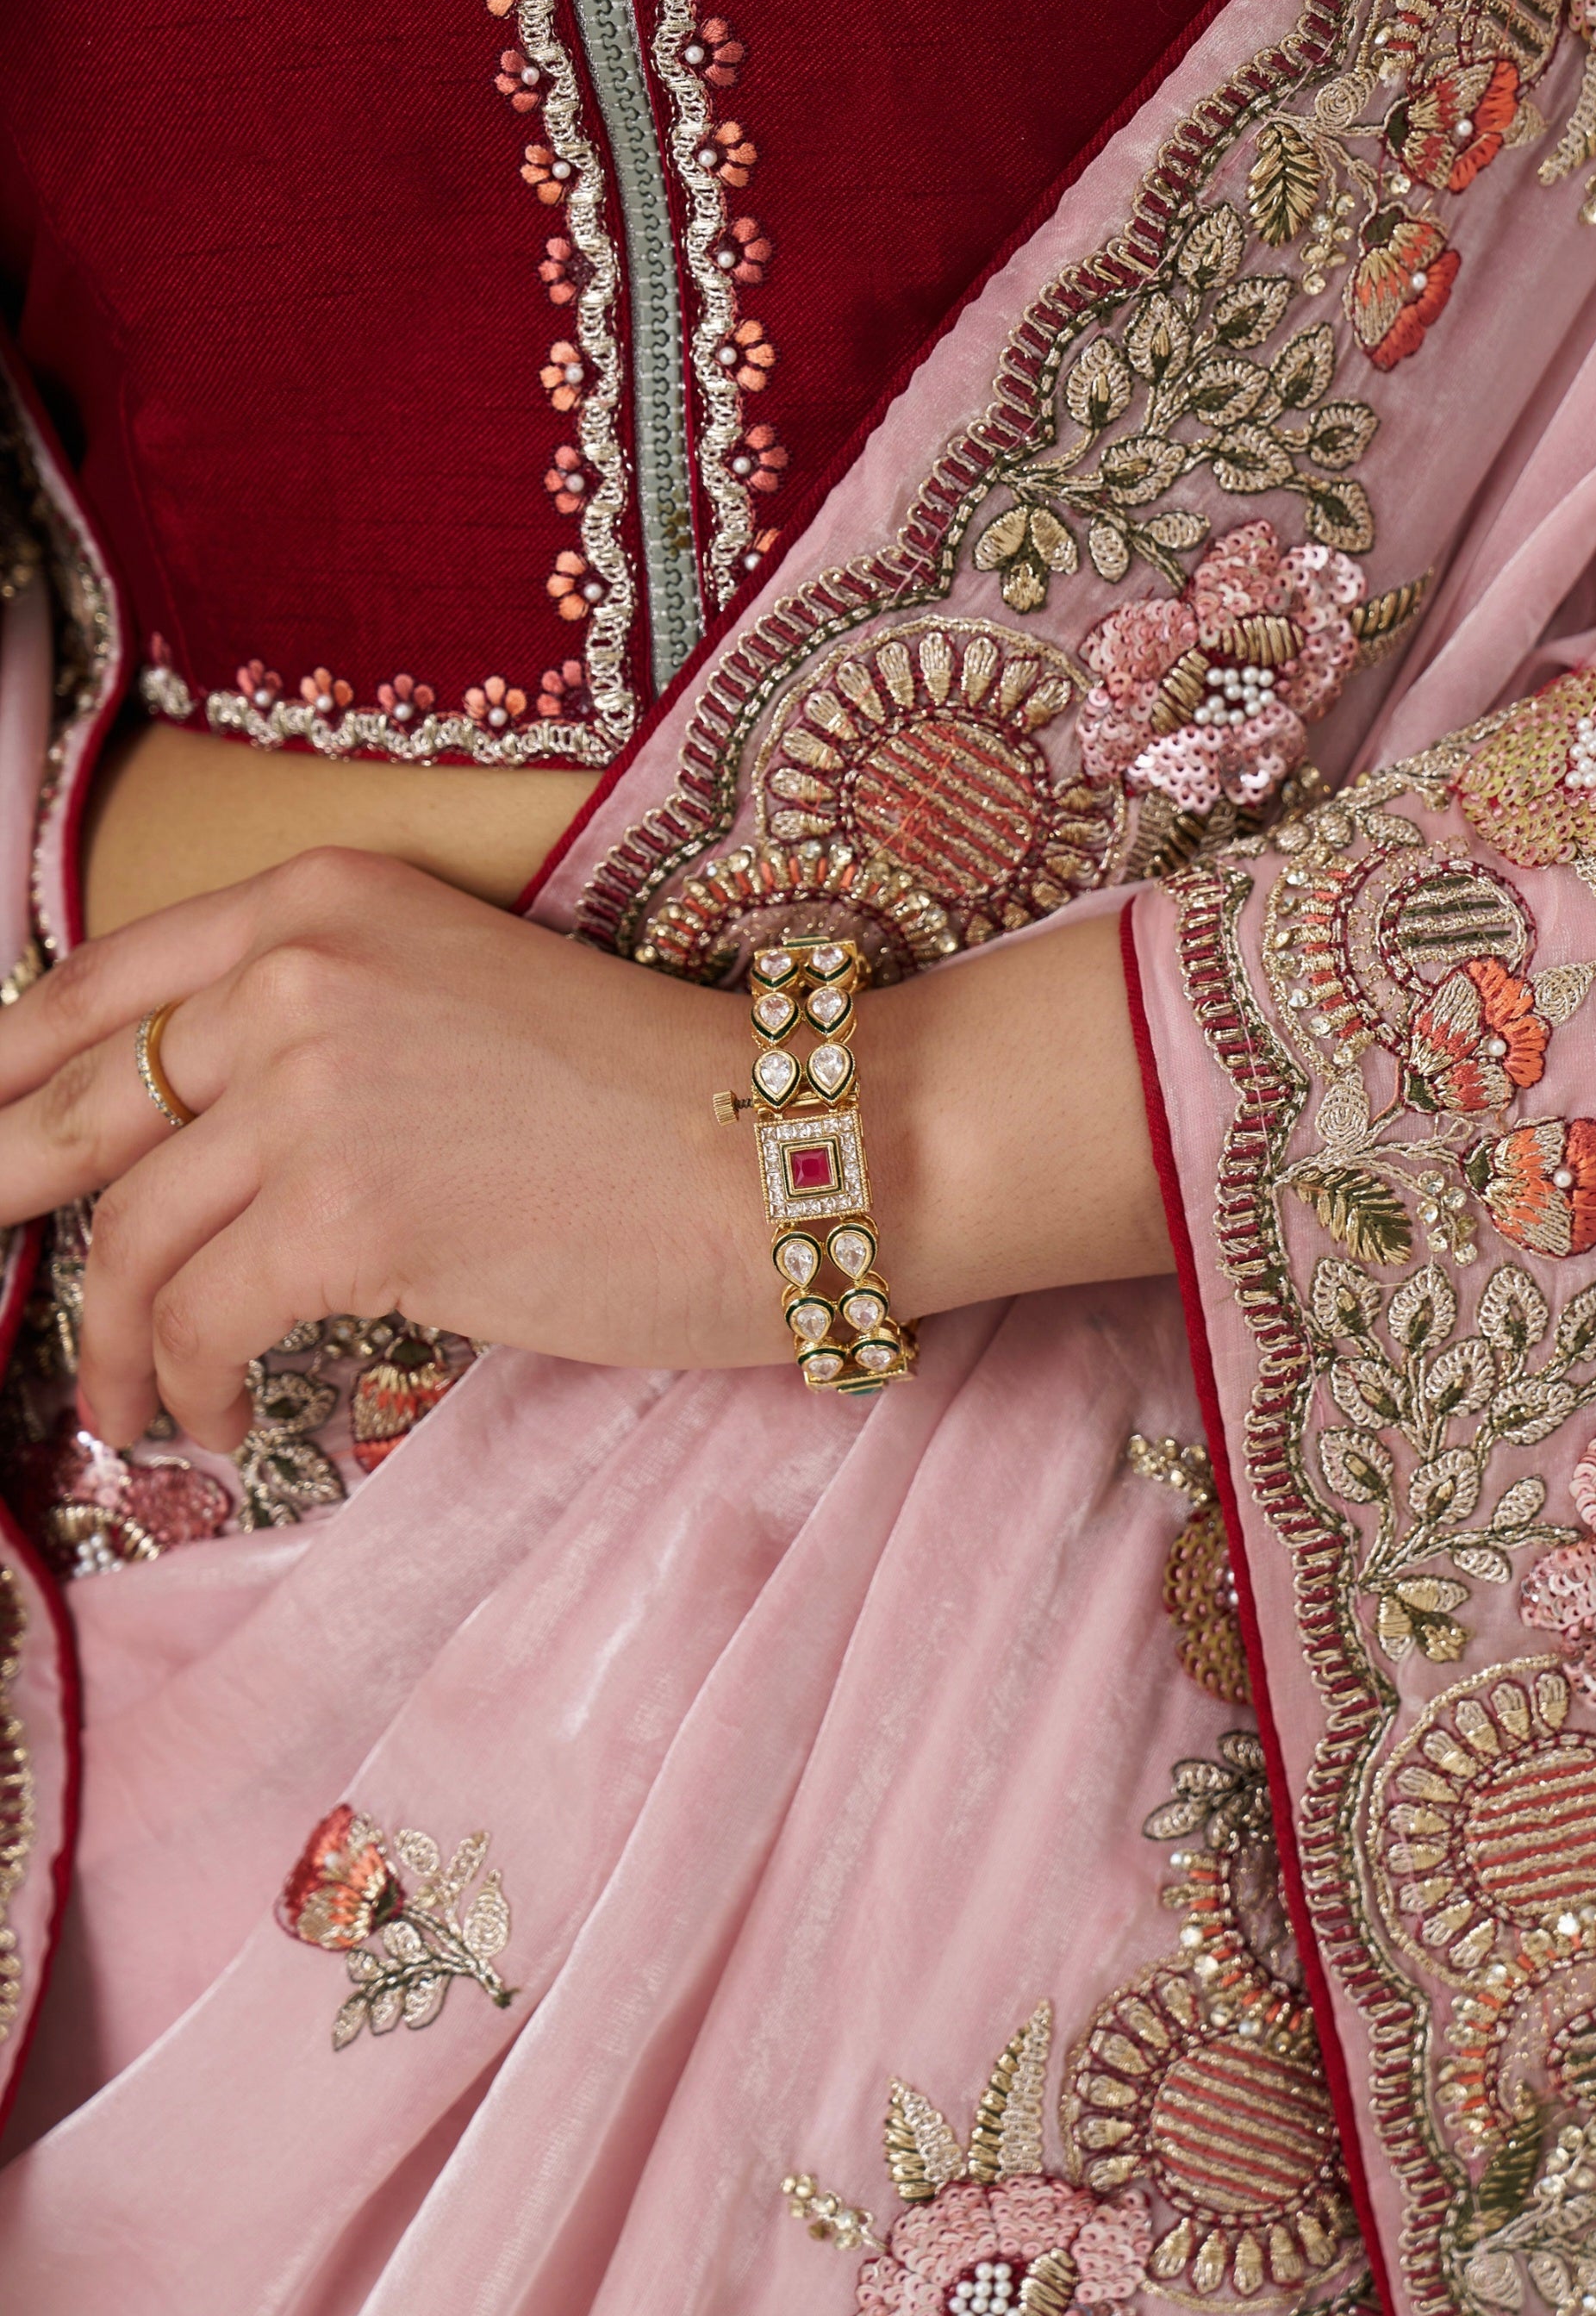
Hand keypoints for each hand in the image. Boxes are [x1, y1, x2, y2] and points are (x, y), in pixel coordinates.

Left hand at [0, 849, 1169, 1451]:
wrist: (797, 1148)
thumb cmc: (654, 1097)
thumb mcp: (457, 1003)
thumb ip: (319, 1038)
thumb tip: (182, 1152)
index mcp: (325, 900)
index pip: (96, 983)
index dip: (10, 1071)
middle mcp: (298, 972)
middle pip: (74, 1106)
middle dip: (8, 1200)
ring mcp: (315, 1087)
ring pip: (126, 1239)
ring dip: (106, 1341)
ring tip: (126, 1407)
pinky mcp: (347, 1212)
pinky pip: (197, 1321)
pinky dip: (182, 1385)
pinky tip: (208, 1415)